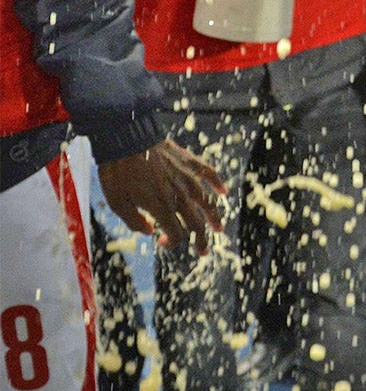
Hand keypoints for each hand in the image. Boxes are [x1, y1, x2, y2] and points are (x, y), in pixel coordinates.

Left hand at [98, 140, 224, 246]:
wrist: (126, 138)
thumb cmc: (117, 172)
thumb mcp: (116, 202)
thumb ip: (134, 221)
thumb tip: (150, 231)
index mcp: (162, 207)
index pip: (177, 234)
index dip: (171, 243)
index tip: (161, 242)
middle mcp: (180, 196)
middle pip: (196, 224)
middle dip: (200, 241)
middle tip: (201, 251)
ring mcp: (188, 179)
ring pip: (208, 203)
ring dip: (214, 218)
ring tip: (219, 229)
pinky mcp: (190, 162)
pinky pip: (209, 174)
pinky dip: (218, 184)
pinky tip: (223, 191)